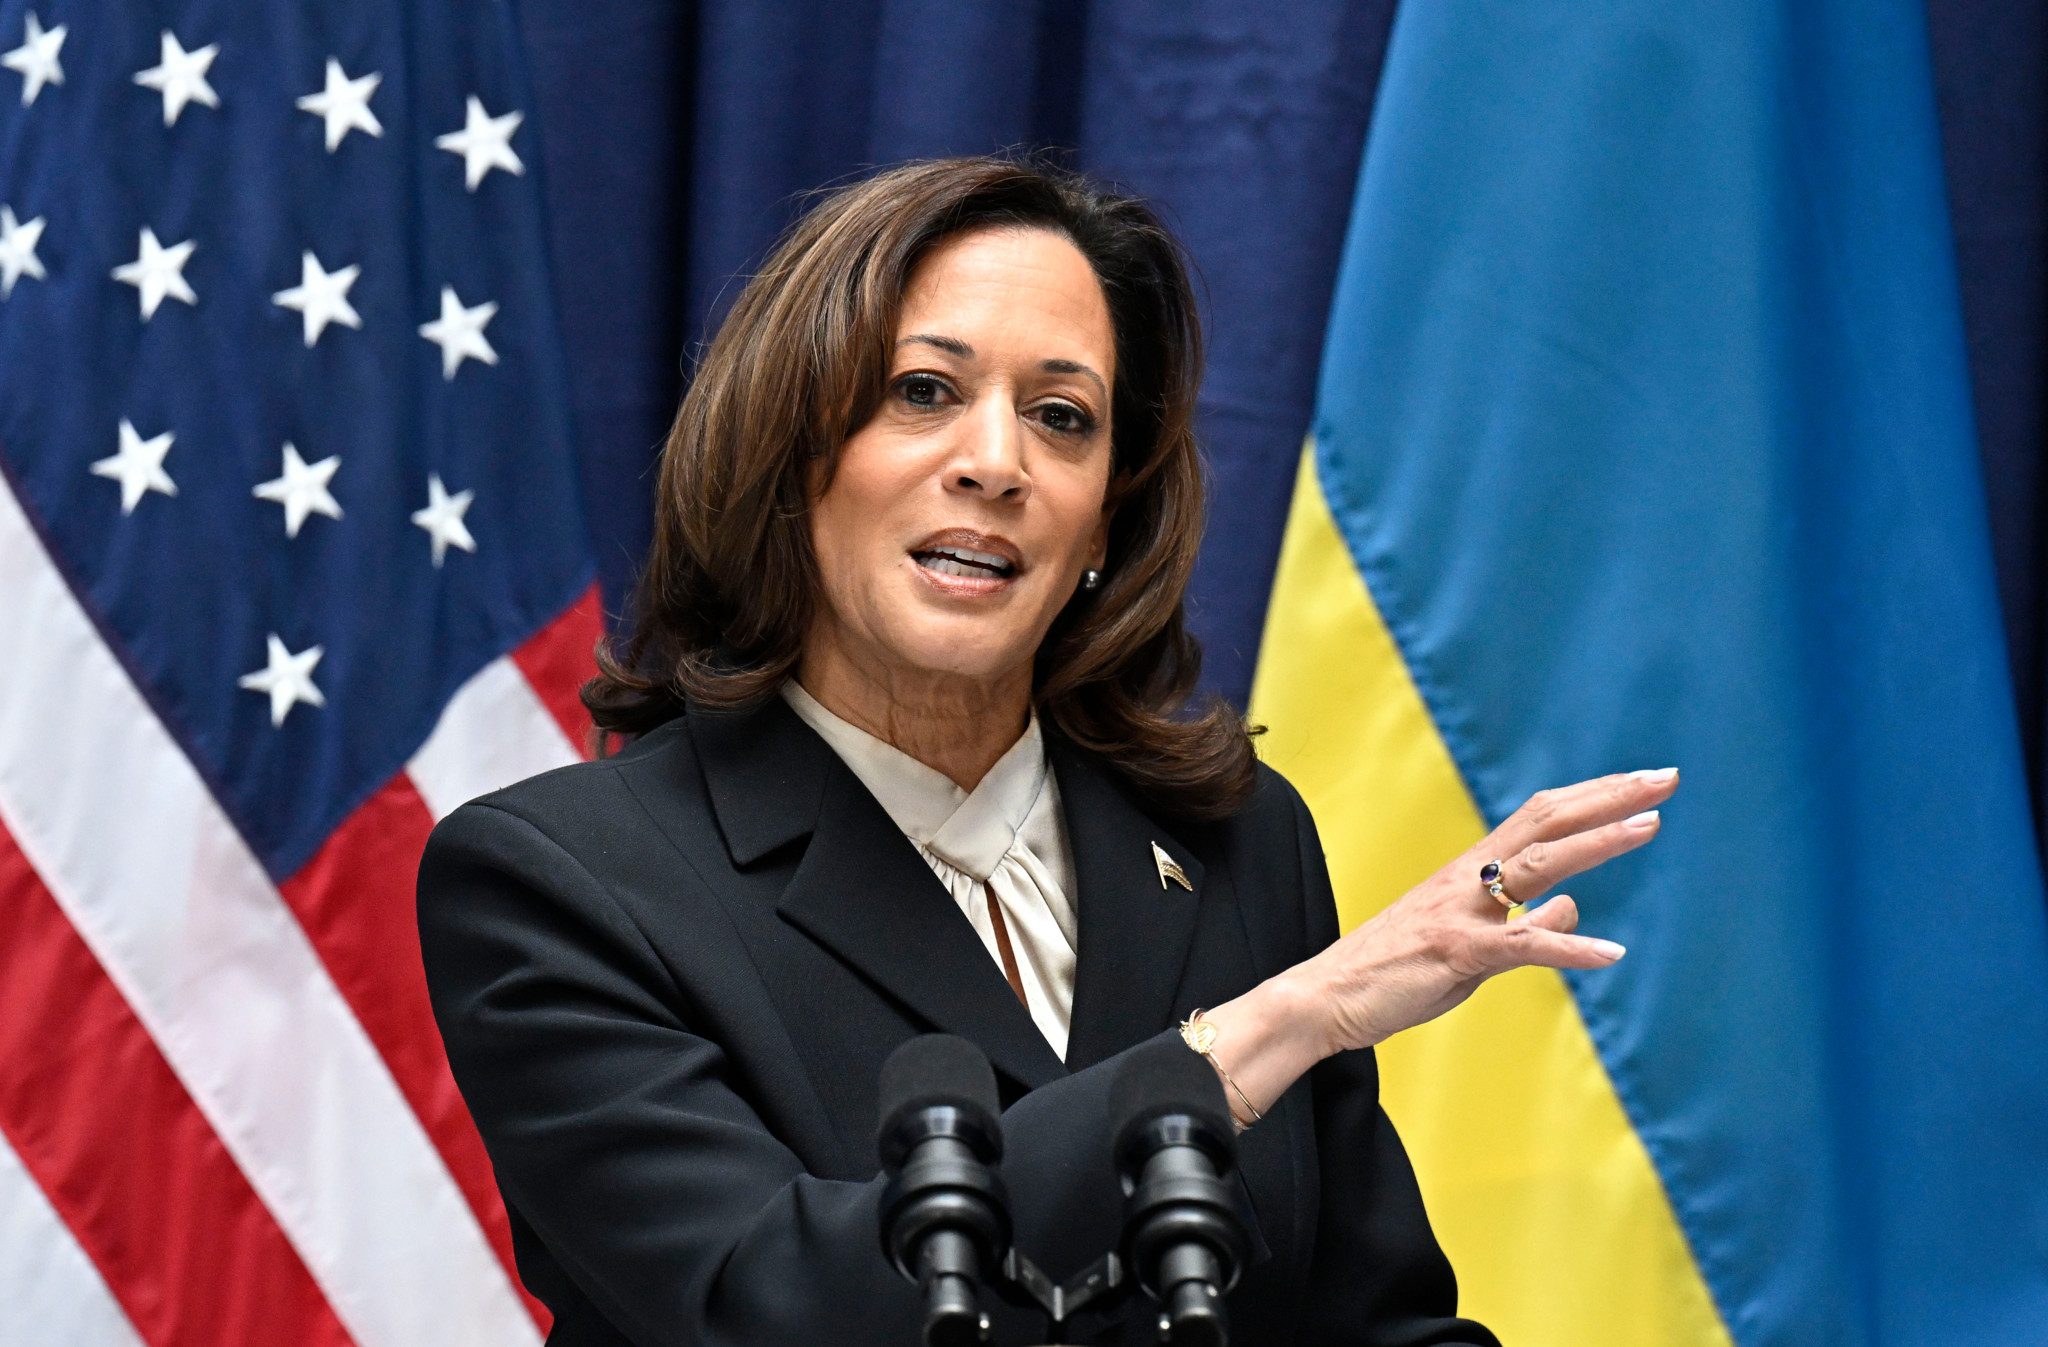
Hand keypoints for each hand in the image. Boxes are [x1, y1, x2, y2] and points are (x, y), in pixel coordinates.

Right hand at [1193, 769, 1677, 1124]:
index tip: (1643, 782)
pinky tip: (1611, 954)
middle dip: (1608, 798)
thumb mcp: (1466, 941)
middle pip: (1546, 823)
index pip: (1540, 817)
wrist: (1324, 996)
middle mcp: (1468, 879)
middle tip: (1664, 778)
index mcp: (1469, 871)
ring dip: (1598, 844)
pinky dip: (1569, 946)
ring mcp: (1462, 913)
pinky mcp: (1457, 954)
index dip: (1593, 796)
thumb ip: (1518, 919)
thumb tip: (1569, 902)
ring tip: (1651, 826)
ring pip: (1539, 867)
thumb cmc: (1392, 969)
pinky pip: (1523, 946)